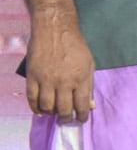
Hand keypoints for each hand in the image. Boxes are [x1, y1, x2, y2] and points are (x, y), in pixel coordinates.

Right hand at [17, 0, 93, 121]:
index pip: (82, 105)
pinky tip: (39, 111)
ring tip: (54, 114)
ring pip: (47, 106)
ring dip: (51, 114)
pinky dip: (35, 107)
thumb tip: (90, 105)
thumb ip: (89, 85)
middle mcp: (64, 82)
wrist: (54, 30)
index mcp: (81, 79)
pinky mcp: (33, 76)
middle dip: (66, 118)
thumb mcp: (89, 64)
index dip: (82, 116)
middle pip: (64, 109)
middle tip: (67, 120)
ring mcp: (46, 80)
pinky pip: (32, 97)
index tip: (81, 119)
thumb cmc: (75, 46)